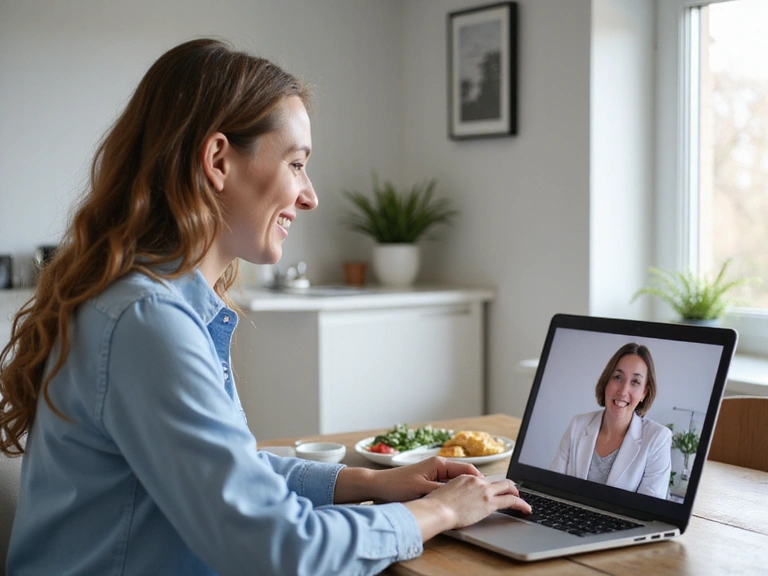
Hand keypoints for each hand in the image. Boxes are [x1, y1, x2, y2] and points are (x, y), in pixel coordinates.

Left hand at [368, 456, 482, 502]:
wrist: (377, 486)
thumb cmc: (397, 486)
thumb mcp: (422, 490)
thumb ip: (442, 492)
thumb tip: (461, 495)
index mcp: (439, 464)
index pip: (467, 469)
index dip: (480, 480)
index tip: (489, 490)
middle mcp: (437, 466)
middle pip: (464, 475)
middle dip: (475, 485)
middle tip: (487, 498)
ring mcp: (433, 473)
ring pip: (456, 481)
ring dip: (465, 490)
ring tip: (476, 502)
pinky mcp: (428, 481)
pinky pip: (447, 486)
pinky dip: (454, 493)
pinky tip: (458, 503)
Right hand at [404, 474, 530, 540]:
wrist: (437, 510)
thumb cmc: (435, 506)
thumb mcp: (443, 494)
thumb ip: (452, 494)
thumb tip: (453, 501)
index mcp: (464, 477)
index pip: (482, 479)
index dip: (490, 485)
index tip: (493, 490)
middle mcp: (476, 480)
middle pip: (497, 480)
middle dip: (507, 486)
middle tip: (512, 491)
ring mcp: (484, 490)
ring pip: (507, 487)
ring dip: (516, 493)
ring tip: (521, 500)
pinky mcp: (490, 502)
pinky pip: (511, 500)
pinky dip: (521, 504)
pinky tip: (526, 509)